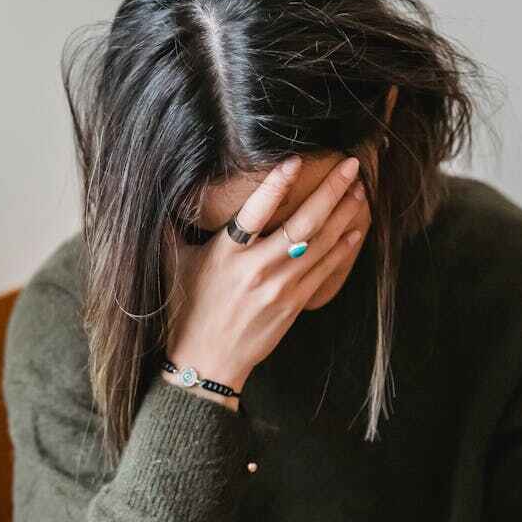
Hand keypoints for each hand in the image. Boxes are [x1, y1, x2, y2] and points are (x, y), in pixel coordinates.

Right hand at [162, 154, 368, 405]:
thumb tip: (162, 194)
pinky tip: (355, 229)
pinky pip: (325, 270)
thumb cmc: (187, 310)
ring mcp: (279, 287)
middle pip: (302, 224)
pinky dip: (342, 248)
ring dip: (344, 213)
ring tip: (358, 189)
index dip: (276, 184)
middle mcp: (256, 268)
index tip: (295, 160)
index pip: (254, 211)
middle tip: (351, 165)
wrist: (207, 361)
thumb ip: (172, 228)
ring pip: (321, 243)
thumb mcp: (175, 265)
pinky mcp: (293, 304)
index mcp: (226, 254)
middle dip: (330, 191)